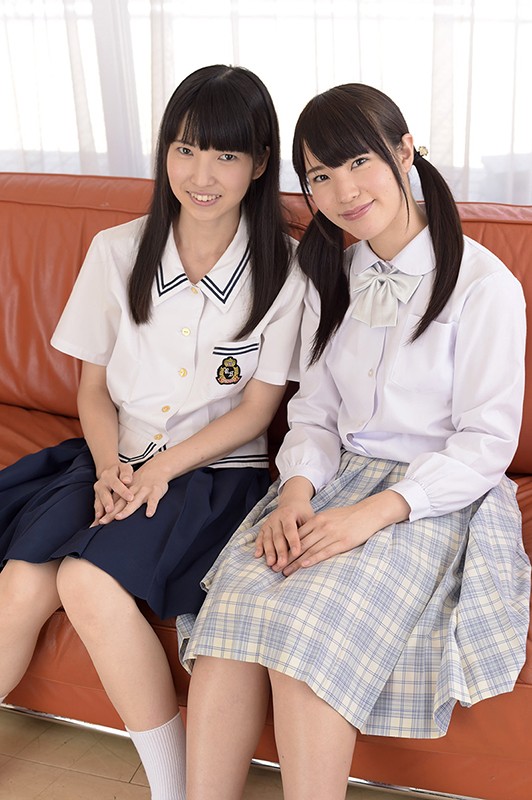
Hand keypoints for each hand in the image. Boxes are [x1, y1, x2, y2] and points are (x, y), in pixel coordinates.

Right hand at [93, 462, 133, 522]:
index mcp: (109, 475)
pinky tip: (96, 525)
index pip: (117, 483)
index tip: (130, 498)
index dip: (123, 491)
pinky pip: (96, 508)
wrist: (108, 471)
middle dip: (107, 502)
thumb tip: (127, 480)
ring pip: (98, 502)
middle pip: (104, 493)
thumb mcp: (125, 468)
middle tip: (110, 510)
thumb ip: (126, 473)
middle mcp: (101, 483)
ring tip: (101, 519)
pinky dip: (96, 516)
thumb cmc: (121, 472)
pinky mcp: (96, 499)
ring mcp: (97, 492)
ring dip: (100, 511)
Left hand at [97, 457, 169, 523]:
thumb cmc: (141, 482)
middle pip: (120, 503)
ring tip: (119, 517)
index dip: (104, 510)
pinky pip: (153, 500)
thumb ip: (119, 501)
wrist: (157, 468)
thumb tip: (105, 516)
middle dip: (111, 512)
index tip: (97, 521)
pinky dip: (151, 507)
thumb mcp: (129, 488)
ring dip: (127, 509)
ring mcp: (144, 490)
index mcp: (125, 490)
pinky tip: (149, 514)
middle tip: (102, 522)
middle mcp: (132, 490)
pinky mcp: (155, 491)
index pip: (113, 502)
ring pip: (134, 501)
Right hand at [255, 499, 314, 571]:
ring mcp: (268, 522)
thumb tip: (312, 545)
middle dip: (280, 551)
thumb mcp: (308, 516)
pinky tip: (258, 555)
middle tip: (282, 564)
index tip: (297, 553)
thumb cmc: (302, 512)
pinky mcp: (264, 527)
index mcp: (288, 514)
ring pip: (268, 538)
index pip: (290, 529)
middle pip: (278, 536)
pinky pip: (260, 537)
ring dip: (269, 552)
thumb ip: (309, 529)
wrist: (291, 501)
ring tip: (271, 563)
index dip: (293, 542)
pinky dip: (258, 546)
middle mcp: (276, 518)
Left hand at [282, 490, 410, 575]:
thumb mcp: (330, 516)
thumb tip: (305, 535)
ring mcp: (331, 534)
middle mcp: (322, 526)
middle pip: (300, 544)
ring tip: (286, 572)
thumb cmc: (349, 516)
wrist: (369, 513)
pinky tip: (304, 565)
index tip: (277, 556)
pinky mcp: (342, 542)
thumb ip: (317, 524)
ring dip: (296, 562)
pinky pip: (324, 552)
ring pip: (309, 550)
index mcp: (318, 519)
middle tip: (276, 568)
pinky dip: (313, 559)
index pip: (297, 535)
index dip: (285, 547)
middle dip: (286, 557)